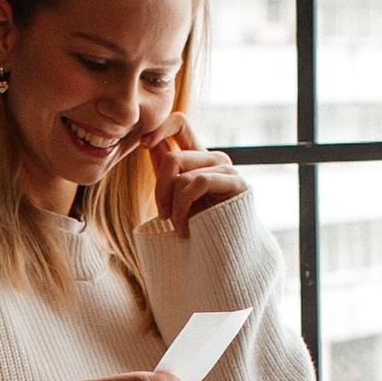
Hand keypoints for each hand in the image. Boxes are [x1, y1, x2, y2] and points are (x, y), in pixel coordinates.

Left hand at [141, 117, 245, 236]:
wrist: (224, 257)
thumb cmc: (198, 228)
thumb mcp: (174, 197)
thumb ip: (165, 170)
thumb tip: (150, 143)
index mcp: (198, 158)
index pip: (180, 123)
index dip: (160, 127)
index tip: (144, 143)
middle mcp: (214, 159)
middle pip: (173, 156)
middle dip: (160, 189)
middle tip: (162, 216)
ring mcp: (227, 169)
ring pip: (182, 174)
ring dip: (173, 205)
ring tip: (176, 226)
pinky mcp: (237, 183)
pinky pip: (199, 182)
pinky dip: (185, 207)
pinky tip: (186, 229)